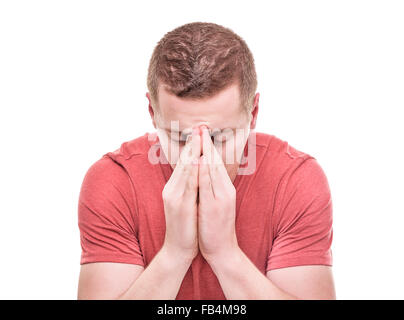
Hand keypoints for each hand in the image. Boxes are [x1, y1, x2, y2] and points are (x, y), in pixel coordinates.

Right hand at [162, 127, 201, 261]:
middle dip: (193, 144)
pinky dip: (192, 172)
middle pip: (183, 162)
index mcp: (175, 187)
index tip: (200, 132)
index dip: (192, 146)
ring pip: (184, 170)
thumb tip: (197, 170)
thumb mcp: (185, 202)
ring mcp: (174, 196)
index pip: (184, 162)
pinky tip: (197, 161)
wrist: (178, 248)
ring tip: (198, 137)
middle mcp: (172, 188)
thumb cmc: (186, 225)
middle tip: (200, 127)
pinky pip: (188, 185)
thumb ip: (189, 185)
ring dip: (192, 153)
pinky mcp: (179, 205)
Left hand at [197, 126, 238, 262]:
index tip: (202, 132)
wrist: (222, 249)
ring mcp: (221, 197)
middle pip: (216, 162)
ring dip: (206, 151)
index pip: (216, 163)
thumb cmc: (216, 226)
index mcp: (224, 189)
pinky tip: (199, 159)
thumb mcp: (216, 203)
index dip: (209, 147)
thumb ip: (212, 188)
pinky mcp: (214, 206)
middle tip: (201, 126)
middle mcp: (225, 190)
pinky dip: (203, 170)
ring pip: (213, 169)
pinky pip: (207, 185)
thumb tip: (205, 174)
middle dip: (207, 143)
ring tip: (200, 135)